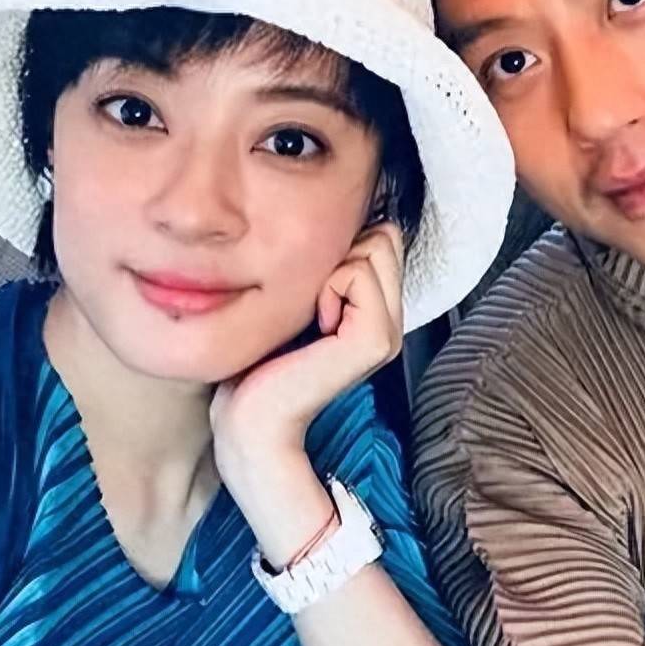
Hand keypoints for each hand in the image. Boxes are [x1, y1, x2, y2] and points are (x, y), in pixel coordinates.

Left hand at [210, 221, 403, 479]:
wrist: (251, 420)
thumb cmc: (261, 359)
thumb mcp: (301, 300)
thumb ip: (329, 269)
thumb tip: (343, 225)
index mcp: (377, 310)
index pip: (385, 237)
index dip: (344, 247)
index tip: (314, 292)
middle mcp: (392, 320)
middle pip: (384, 237)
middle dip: (341, 253)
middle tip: (314, 304)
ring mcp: (389, 332)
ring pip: (374, 249)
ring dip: (332, 271)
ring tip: (314, 316)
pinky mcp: (376, 341)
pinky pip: (358, 274)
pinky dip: (328, 288)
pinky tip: (316, 325)